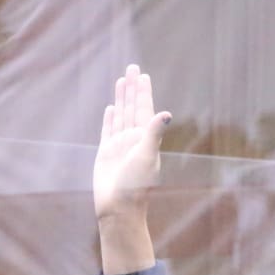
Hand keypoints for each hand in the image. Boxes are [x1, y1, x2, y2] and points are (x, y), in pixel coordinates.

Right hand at [94, 65, 171, 273]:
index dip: (143, 92)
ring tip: (122, 81)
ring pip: (121, 115)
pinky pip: (108, 130)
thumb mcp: (147, 156)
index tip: (143, 75)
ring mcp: (119, 145)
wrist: (119, 207)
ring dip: (121, 98)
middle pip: (133, 107)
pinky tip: (112, 108)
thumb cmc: (136, 185)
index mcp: (145, 139)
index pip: (145, 109)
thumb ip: (154, 133)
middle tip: (133, 68)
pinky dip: (110, 118)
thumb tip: (167, 114)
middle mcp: (133, 139)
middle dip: (133, 88)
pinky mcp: (106, 153)